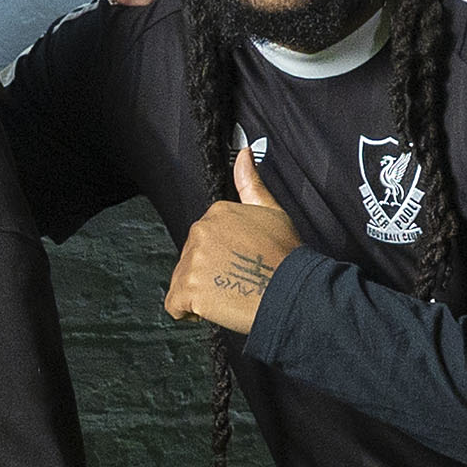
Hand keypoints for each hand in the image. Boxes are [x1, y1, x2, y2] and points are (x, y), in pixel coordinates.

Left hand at [164, 139, 299, 335]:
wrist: (291, 289)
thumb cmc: (286, 255)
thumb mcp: (272, 210)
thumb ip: (250, 182)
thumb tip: (243, 153)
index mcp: (217, 213)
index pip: (204, 240)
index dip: (220, 258)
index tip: (238, 266)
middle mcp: (201, 231)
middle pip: (190, 260)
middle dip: (207, 275)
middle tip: (236, 283)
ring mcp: (193, 260)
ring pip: (181, 282)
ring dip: (200, 294)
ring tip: (229, 297)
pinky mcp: (188, 288)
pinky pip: (174, 306)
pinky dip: (188, 312)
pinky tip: (211, 310)